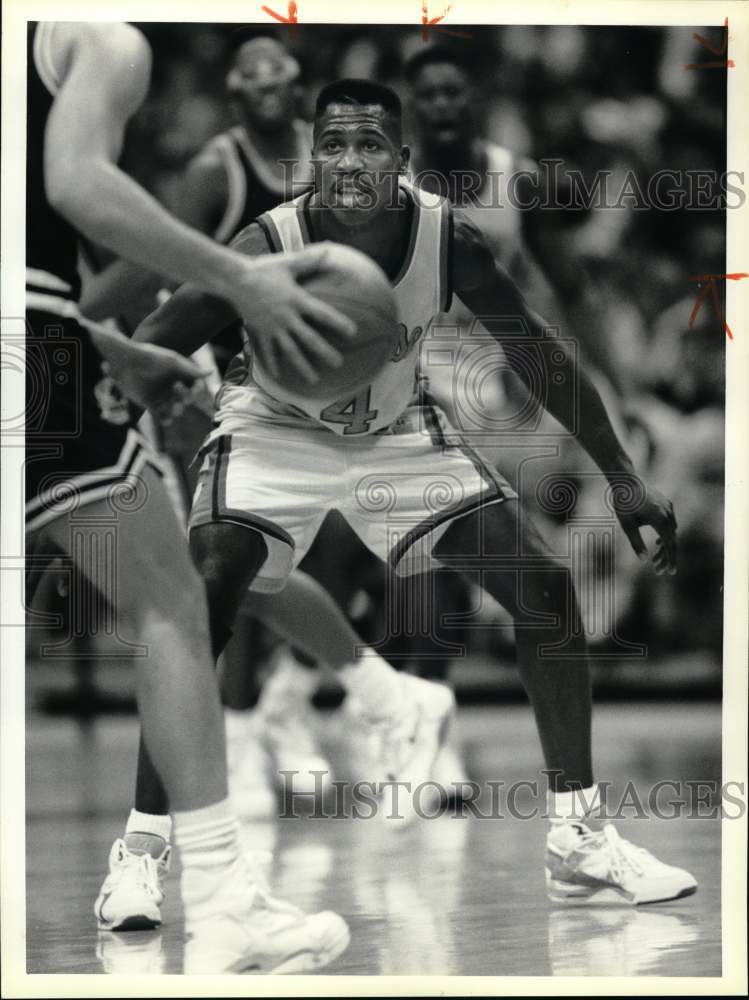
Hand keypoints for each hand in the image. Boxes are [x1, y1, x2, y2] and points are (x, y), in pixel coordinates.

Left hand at [99, 339, 208, 419]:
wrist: (126, 361)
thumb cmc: (150, 357)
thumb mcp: (173, 362)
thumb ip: (191, 370)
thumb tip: (210, 372)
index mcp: (178, 376)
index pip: (194, 387)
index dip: (197, 391)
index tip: (195, 389)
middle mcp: (170, 386)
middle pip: (186, 399)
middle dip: (186, 399)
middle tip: (179, 393)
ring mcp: (160, 395)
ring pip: (174, 410)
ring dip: (177, 411)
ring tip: (174, 408)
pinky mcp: (148, 403)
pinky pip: (160, 416)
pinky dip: (165, 420)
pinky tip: (166, 420)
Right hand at [223, 244, 355, 383]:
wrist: (234, 279)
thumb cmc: (263, 269)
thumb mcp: (288, 263)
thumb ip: (310, 260)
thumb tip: (329, 249)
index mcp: (296, 300)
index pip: (321, 313)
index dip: (337, 322)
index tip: (353, 332)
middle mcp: (286, 317)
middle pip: (308, 338)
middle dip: (324, 352)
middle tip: (338, 364)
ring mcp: (272, 327)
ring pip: (290, 351)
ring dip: (303, 366)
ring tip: (314, 380)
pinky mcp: (259, 331)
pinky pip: (267, 351)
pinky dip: (272, 364)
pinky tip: (279, 377)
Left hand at [611, 476, 677, 573]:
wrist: (626, 481)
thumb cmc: (624, 504)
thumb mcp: (627, 526)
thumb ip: (636, 543)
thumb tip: (643, 560)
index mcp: (660, 520)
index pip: (669, 545)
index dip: (670, 560)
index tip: (670, 572)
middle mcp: (668, 514)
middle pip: (671, 540)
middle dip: (666, 556)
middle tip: (658, 570)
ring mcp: (669, 507)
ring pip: (671, 531)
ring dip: (665, 545)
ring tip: (656, 559)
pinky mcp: (666, 503)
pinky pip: (670, 522)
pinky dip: (666, 533)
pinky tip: (658, 541)